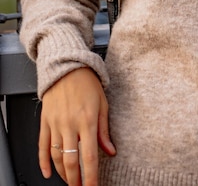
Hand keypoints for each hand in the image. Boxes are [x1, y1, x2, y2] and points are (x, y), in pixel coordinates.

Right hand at [39, 67, 115, 185]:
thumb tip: (110, 151)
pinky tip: (48, 173)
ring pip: (57, 157)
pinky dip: (43, 162)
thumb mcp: (103, 103)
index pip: (90, 156)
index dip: (91, 177)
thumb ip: (104, 130)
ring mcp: (55, 123)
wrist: (67, 66)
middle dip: (76, 181)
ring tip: (70, 181)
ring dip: (63, 174)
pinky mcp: (45, 121)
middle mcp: (70, 124)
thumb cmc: (87, 83)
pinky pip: (42, 146)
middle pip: (71, 162)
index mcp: (87, 120)